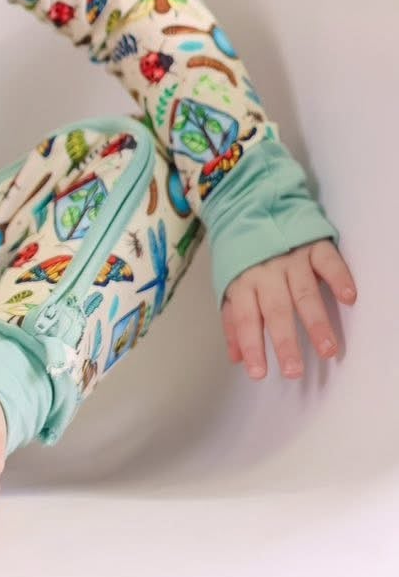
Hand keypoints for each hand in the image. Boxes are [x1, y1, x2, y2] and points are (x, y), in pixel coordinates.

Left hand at [222, 238, 356, 380]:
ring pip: (304, 292)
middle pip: (276, 310)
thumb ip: (232, 321)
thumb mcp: (228, 283)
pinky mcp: (314, 244)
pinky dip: (339, 278)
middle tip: (294, 370)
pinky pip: (328, 262)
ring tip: (328, 349)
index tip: (258, 373)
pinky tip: (348, 298)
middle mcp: (267, 272)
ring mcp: (291, 257)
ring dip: (316, 322)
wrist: (251, 204)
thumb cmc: (242, 253)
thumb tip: (236, 357)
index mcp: (243, 282)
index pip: (246, 319)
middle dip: (285, 342)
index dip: (252, 346)